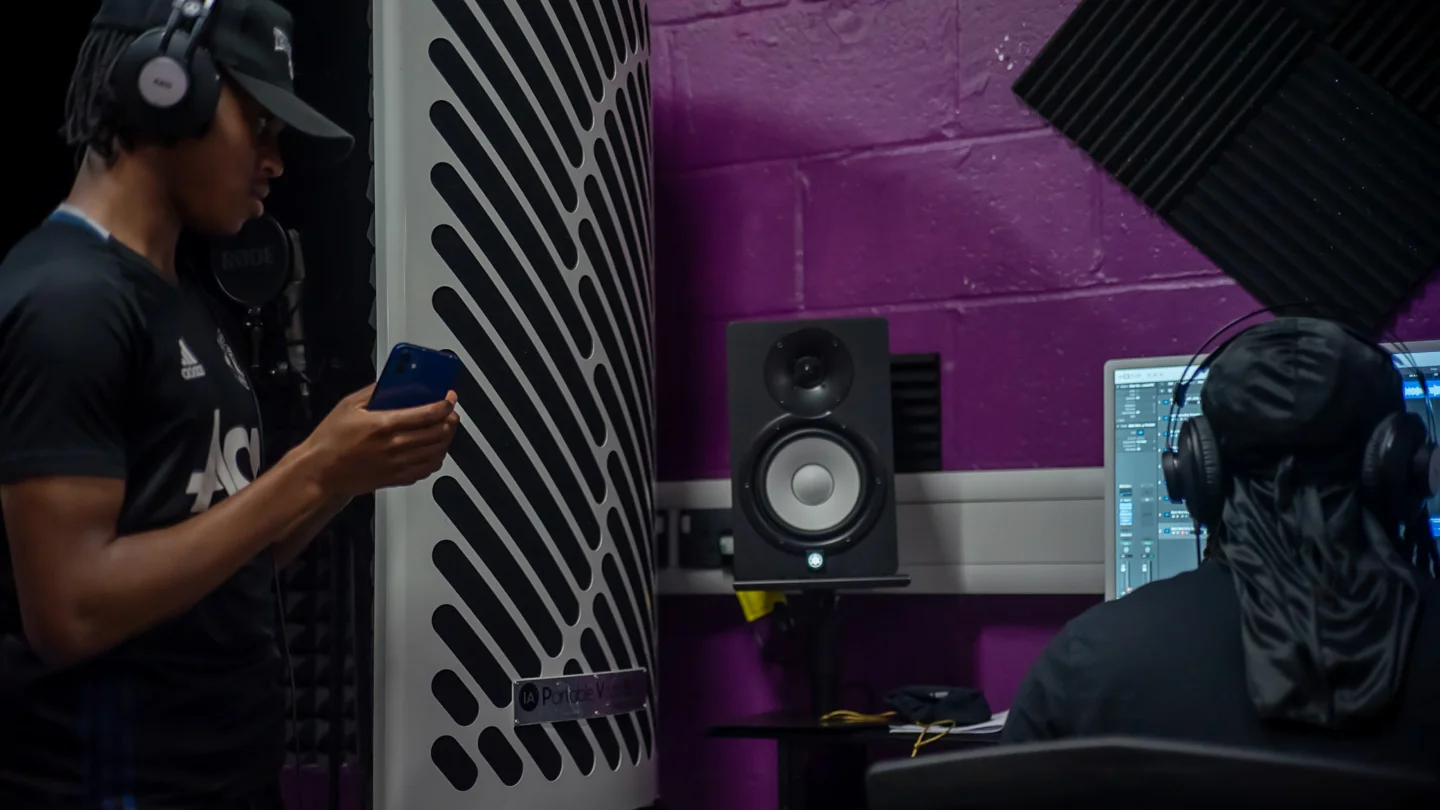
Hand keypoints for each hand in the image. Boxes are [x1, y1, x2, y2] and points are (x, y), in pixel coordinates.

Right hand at [299, 384, 460, 496]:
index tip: (449, 398)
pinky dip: (436, 458)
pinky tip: (434, 450)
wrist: (321, 472)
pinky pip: (427, 469)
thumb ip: (375, 391)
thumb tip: (394, 381)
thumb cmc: (331, 439)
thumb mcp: (349, 405)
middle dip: (450, 420)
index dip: (445, 404)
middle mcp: (396, 445)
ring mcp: (399, 464)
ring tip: (445, 429)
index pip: (429, 413)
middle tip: (450, 412)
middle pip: (439, 432)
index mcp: (386, 424)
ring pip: (438, 451)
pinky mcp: (397, 478)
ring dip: (446, 439)